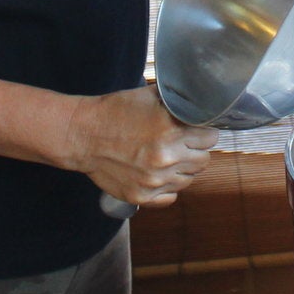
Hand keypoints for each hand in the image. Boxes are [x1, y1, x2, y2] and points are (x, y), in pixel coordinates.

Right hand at [62, 86, 218, 208]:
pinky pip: (171, 197)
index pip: (211, 137)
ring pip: (189, 179)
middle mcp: (166, 158)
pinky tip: (158, 173)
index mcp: (171, 130)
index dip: (204, 131)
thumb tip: (203, 101)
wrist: (83, 134)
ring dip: (183, 168)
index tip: (197, 130)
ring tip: (167, 157)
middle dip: (196, 150)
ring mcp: (154, 181)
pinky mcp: (142, 196)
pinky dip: (168, 186)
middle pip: (204, 160)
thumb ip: (178, 100)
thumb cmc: (115, 111)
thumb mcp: (149, 96)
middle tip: (183, 143)